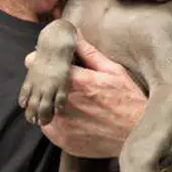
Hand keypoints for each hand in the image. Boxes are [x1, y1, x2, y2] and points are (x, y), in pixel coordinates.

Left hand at [37, 32, 146, 157]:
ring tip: (63, 101)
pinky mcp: (61, 139)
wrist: (136, 134)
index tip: (45, 63)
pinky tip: (68, 117)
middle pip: (35, 85)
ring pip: (39, 106)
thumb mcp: (113, 71)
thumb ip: (89, 52)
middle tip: (55, 83)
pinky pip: (46, 126)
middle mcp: (64, 102)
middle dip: (41, 82)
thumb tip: (73, 33)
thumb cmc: (128, 100)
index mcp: (75, 81)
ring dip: (46, 102)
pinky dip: (53, 120)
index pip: (36, 63)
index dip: (38, 61)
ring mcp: (61, 123)